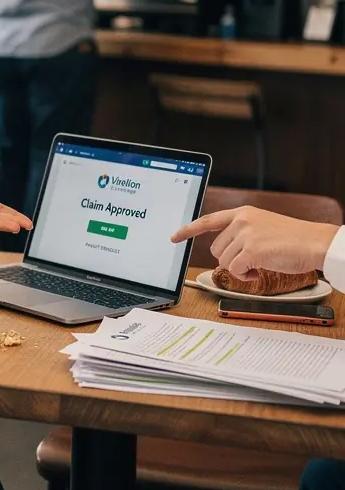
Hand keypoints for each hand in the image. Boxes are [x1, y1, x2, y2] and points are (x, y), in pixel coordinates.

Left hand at [171, 207, 338, 277]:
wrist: (315, 242)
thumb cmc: (294, 239)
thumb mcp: (263, 227)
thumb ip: (242, 233)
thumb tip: (224, 252)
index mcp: (242, 213)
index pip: (208, 220)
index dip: (188, 230)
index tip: (174, 237)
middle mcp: (241, 221)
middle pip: (216, 249)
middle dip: (230, 260)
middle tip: (251, 262)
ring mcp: (245, 234)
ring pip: (224, 261)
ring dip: (239, 269)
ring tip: (259, 265)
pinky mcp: (251, 250)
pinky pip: (235, 270)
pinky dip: (245, 277)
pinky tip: (260, 272)